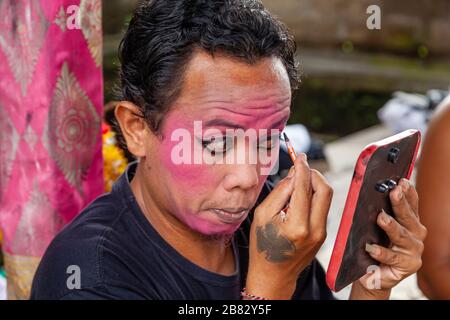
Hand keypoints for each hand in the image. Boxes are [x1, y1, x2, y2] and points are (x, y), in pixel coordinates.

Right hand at [245, 154, 332, 298]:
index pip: (304, 187)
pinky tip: (299, 197)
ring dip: (314, 184)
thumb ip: (279, 192)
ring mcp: (322, 233)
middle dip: (314, 173)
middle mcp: (315, 229)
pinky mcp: (323, 234)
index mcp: (297, 225)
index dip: (302, 167)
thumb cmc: (263, 245)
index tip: (298, 155)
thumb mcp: (262, 215)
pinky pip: (322, 207)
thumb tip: (294, 174)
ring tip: (297, 181)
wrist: (273, 275)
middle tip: (301, 166)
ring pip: (325, 197)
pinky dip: (313, 196)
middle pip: (324, 189)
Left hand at [355, 179, 426, 297]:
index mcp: (410, 222)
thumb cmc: (373, 246)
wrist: (372, 274)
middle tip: (393, 192)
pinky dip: (381, 252)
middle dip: (400, 203)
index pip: (411, 203)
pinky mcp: (407, 266)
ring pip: (402, 236)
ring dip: (391, 226)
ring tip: (381, 218)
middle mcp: (415, 235)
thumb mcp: (375, 227)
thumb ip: (377, 211)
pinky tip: (371, 248)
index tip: (401, 181)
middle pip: (408, 217)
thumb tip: (369, 191)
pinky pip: (392, 257)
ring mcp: (413, 251)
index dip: (407, 192)